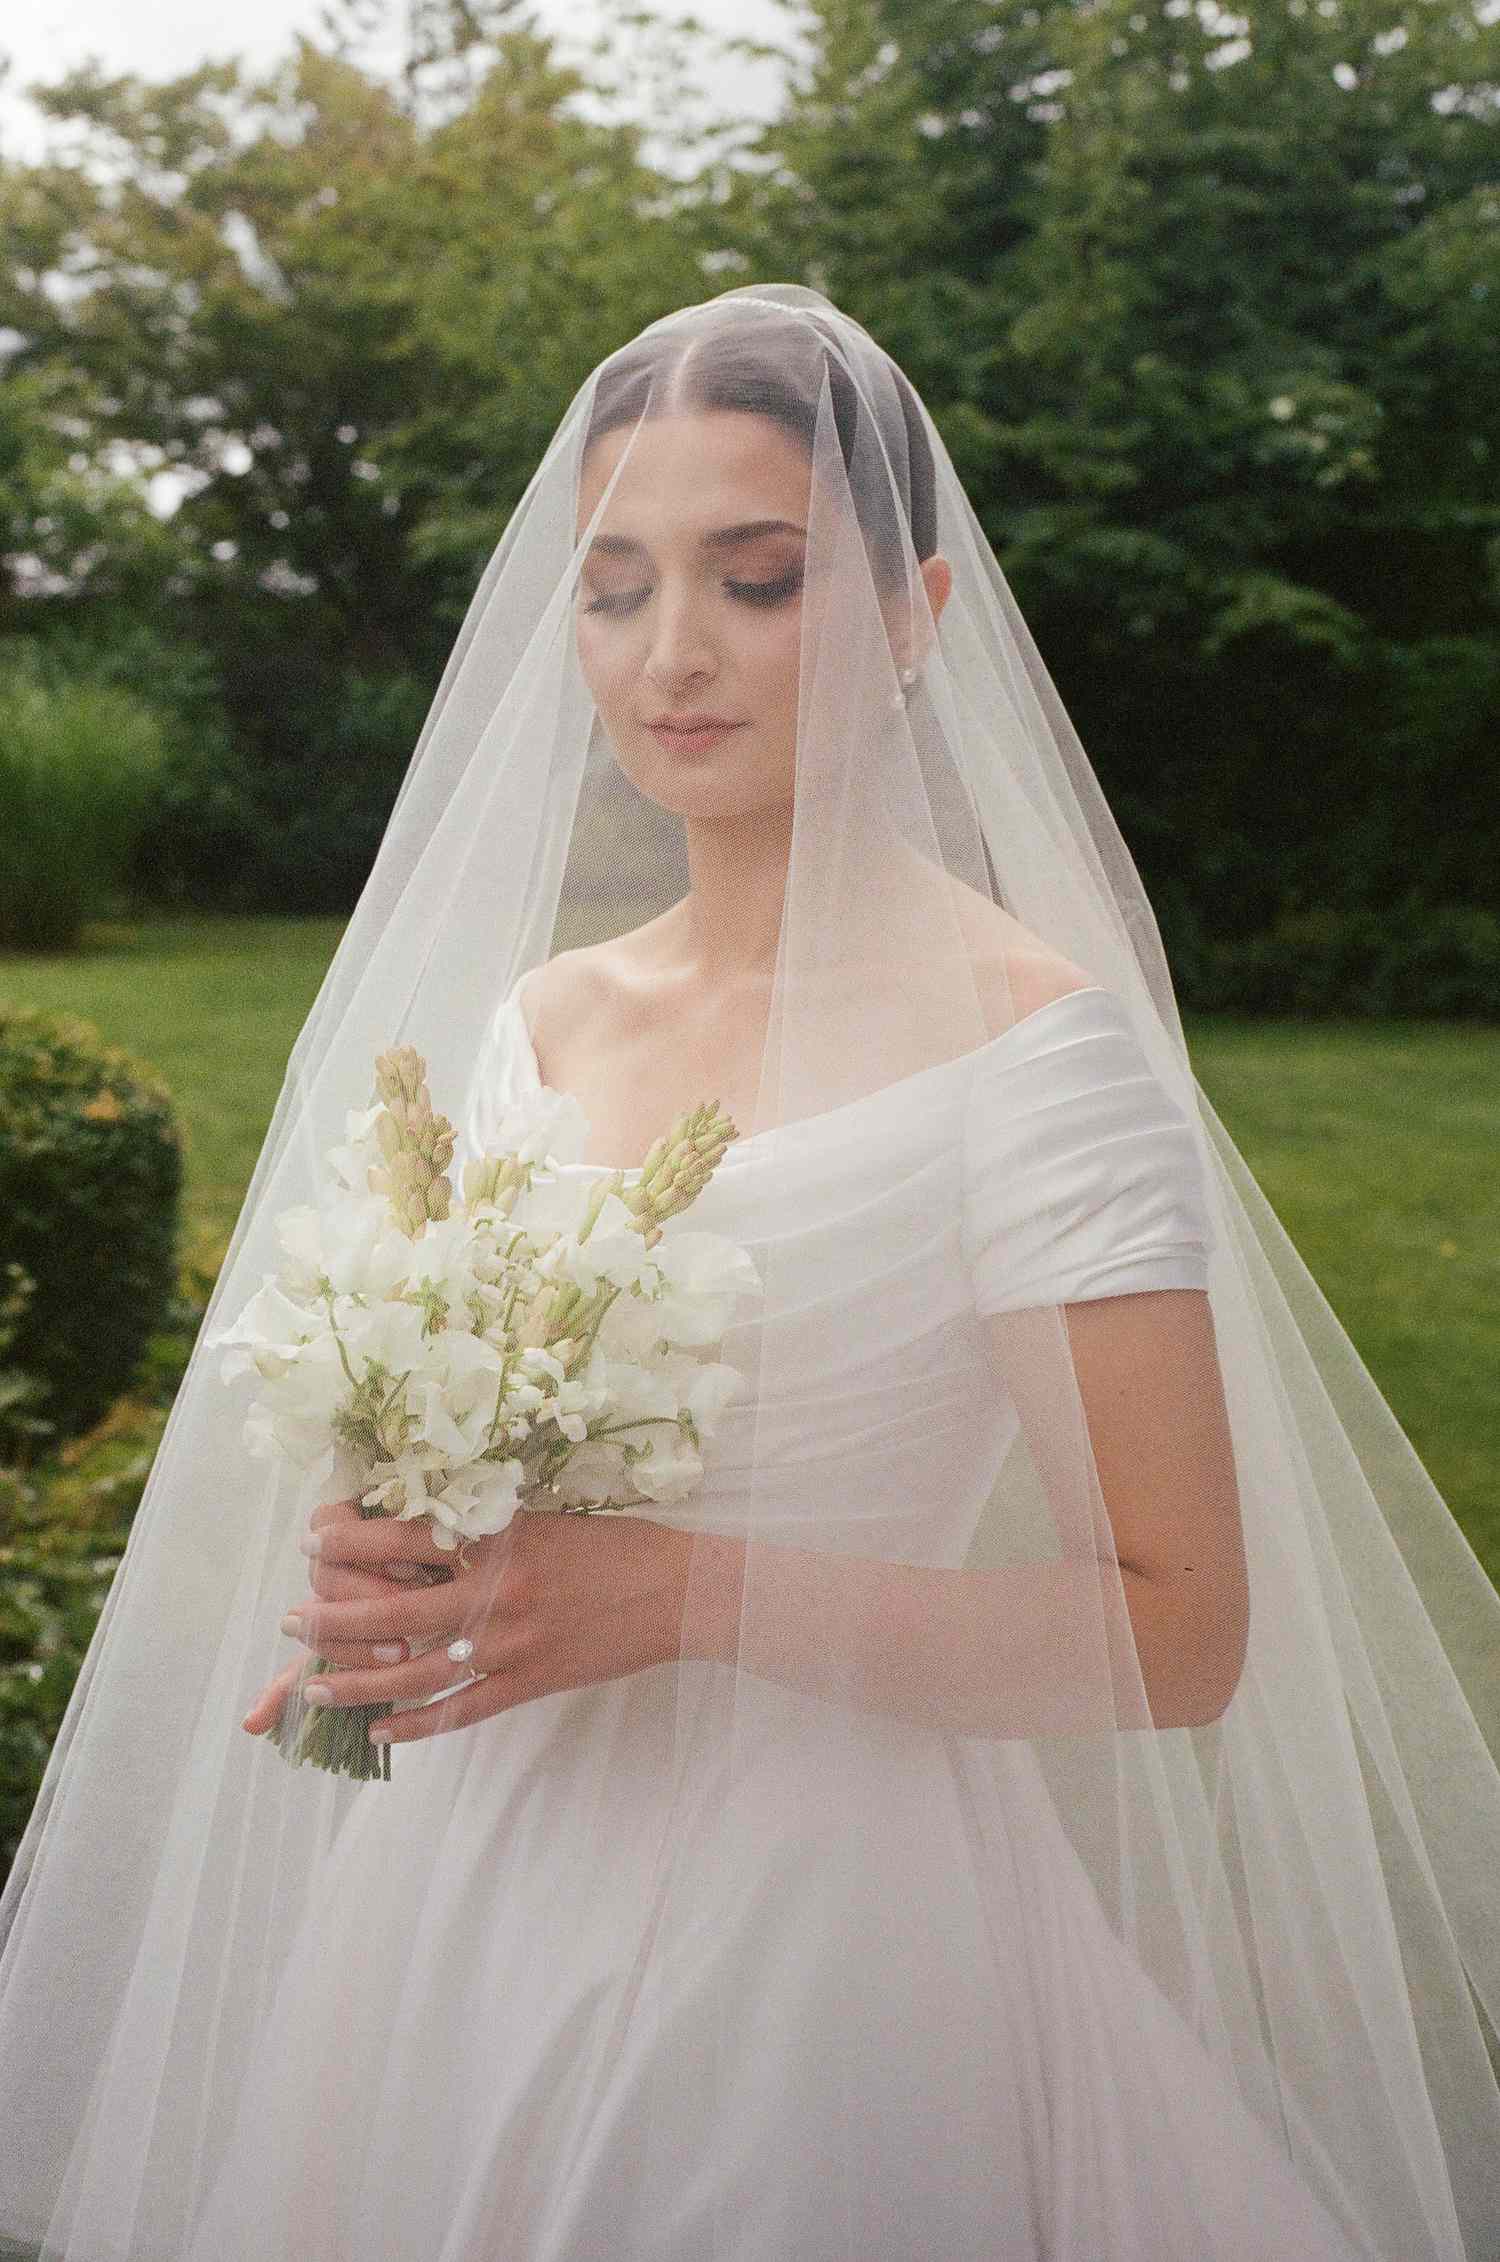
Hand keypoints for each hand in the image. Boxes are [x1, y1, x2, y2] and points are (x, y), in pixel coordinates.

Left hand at [257, 1504, 697, 1747]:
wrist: (680, 1590)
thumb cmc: (615, 1544)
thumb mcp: (545, 1517)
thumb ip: (487, 1525)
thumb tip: (420, 1524)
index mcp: (498, 1537)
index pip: (403, 1535)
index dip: (349, 1540)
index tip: (312, 1540)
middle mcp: (496, 1590)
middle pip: (392, 1608)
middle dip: (332, 1618)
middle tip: (291, 1622)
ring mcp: (511, 1643)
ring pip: (415, 1669)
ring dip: (358, 1679)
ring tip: (316, 1685)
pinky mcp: (530, 1682)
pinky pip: (460, 1712)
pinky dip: (416, 1726)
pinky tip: (379, 1731)